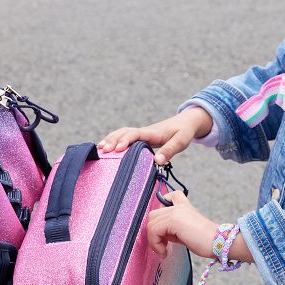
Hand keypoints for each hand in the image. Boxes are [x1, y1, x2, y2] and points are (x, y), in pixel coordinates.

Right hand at [98, 107, 212, 164]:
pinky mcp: (141, 138)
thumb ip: (169, 150)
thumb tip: (157, 161)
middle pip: (124, 133)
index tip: (117, 150)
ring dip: (111, 140)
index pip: (134, 135)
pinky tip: (107, 149)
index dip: (125, 141)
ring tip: (99, 149)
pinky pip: (125, 138)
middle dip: (112, 140)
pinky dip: (114, 141)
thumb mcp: (181, 141)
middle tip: (102, 150)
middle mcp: (144, 132)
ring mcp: (141, 134)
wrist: (186, 122)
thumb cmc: (183, 132)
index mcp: (152, 132)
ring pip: (122, 134)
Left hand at [148, 191, 254, 263]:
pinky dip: (155, 244)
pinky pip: (153, 231)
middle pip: (153, 215)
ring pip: (151, 223)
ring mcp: (175, 212)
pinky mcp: (173, 220)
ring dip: (153, 240)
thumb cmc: (205, 241)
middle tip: (163, 245)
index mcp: (183, 206)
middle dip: (154, 232)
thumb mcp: (185, 231)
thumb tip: (160, 235)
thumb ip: (173, 228)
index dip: (161, 211)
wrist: (219, 242)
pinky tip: (164, 252)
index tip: (164, 229)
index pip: (167, 197)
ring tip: (163, 250)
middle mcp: (178, 206)